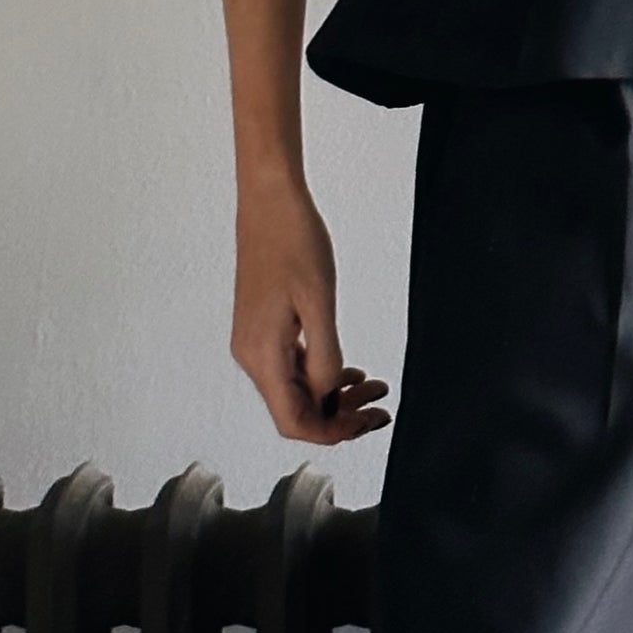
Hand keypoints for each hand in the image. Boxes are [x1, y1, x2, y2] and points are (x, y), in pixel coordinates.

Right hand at [231, 178, 391, 445]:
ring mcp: (255, 342)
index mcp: (262, 354)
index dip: (333, 431)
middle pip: (296, 410)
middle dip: (340, 415)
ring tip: (372, 385)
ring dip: (335, 395)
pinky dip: (321, 374)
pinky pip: (292, 368)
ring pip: (295, 390)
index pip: (294, 421)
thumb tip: (330, 395)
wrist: (270, 201)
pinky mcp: (262, 328)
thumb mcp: (319, 300)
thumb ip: (325, 356)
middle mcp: (252, 355)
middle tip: (380, 404)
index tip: (369, 421)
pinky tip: (348, 369)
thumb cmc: (294, 240)